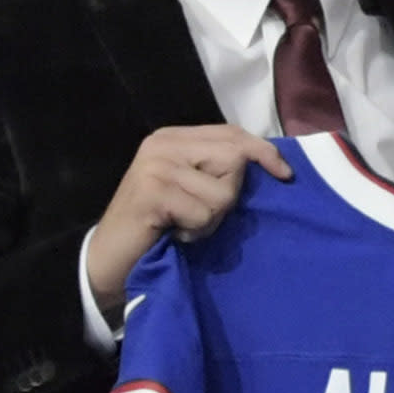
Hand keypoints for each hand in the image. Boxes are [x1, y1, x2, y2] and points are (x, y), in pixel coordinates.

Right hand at [81, 123, 290, 318]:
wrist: (109, 260)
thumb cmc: (156, 229)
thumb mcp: (190, 191)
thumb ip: (217, 170)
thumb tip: (269, 164)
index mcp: (173, 137)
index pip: (232, 132)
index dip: (263, 152)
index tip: (285, 175)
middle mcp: (163, 143)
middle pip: (234, 157)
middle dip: (229, 196)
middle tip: (200, 217)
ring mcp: (155, 165)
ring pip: (223, 191)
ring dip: (211, 220)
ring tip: (184, 226)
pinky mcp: (152, 192)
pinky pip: (204, 213)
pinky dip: (196, 232)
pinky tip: (174, 234)